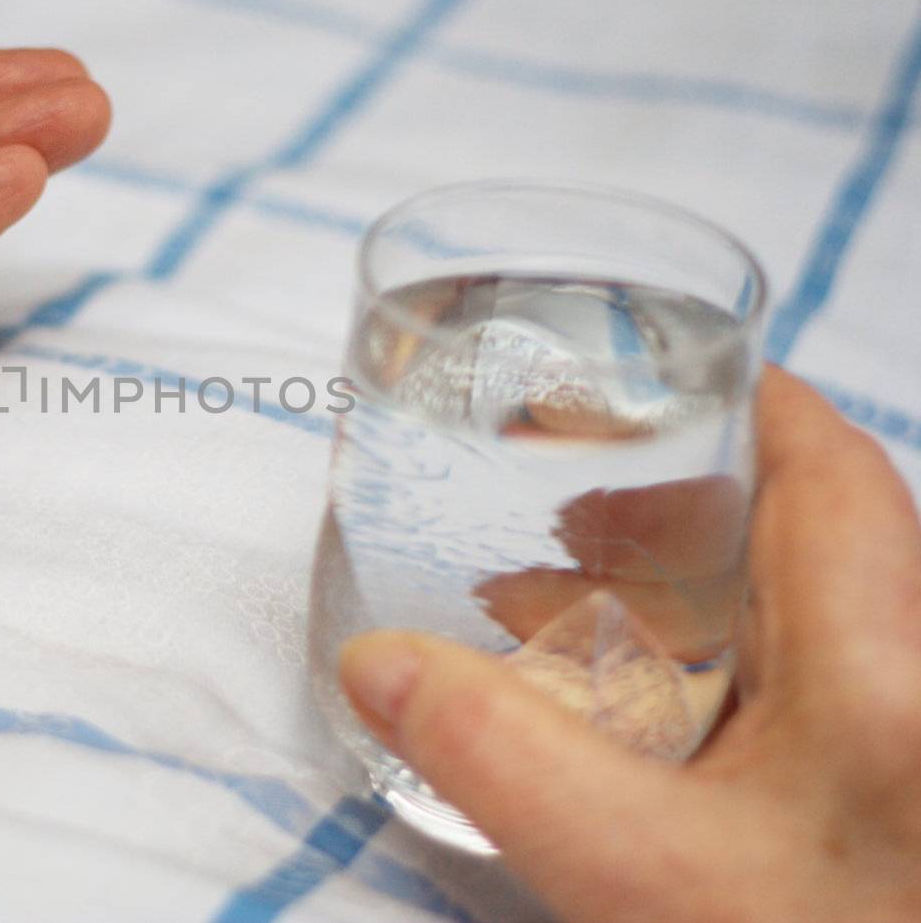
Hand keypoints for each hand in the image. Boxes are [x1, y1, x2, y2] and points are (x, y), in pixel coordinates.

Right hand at [340, 368, 920, 921]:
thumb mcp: (638, 875)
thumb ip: (499, 757)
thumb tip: (376, 663)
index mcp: (884, 665)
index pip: (829, 463)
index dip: (738, 394)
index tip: (640, 370)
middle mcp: (911, 680)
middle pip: (807, 530)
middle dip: (672, 498)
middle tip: (556, 498)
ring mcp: (897, 735)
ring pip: (796, 619)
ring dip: (676, 595)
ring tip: (548, 607)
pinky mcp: (879, 791)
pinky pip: (792, 695)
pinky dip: (700, 678)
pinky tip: (622, 723)